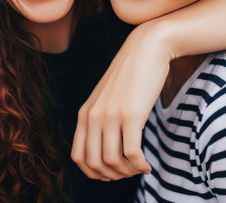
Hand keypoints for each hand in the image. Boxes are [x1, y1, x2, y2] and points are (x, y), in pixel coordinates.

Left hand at [71, 20, 172, 180]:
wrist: (145, 50)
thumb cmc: (130, 76)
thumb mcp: (107, 97)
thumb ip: (101, 119)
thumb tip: (107, 153)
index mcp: (85, 113)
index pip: (78, 156)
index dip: (93, 173)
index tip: (110, 175)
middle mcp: (94, 116)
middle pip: (94, 163)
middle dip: (113, 175)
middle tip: (128, 172)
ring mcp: (111, 115)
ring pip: (112, 162)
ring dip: (127, 172)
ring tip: (139, 167)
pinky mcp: (131, 115)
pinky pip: (132, 154)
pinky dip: (140, 166)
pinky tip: (147, 164)